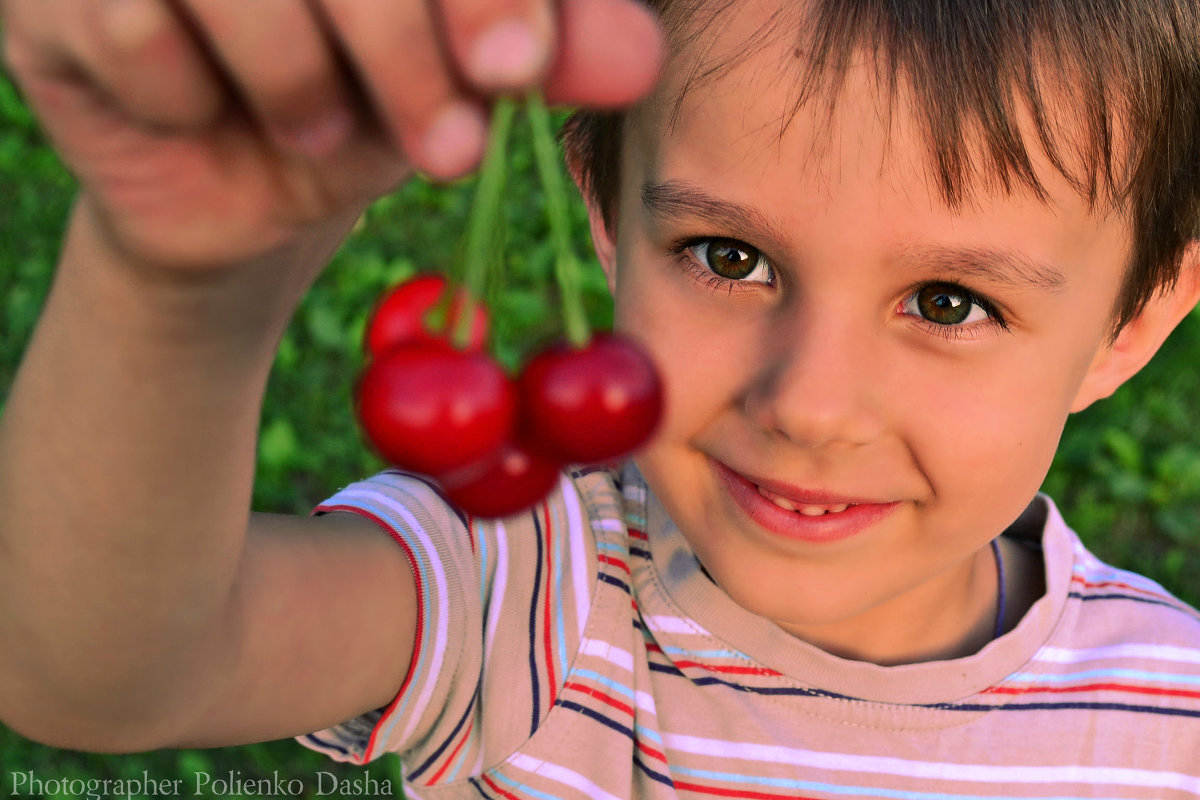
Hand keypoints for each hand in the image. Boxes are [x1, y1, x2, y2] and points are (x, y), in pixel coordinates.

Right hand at [0, 0, 662, 270]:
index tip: (518, 69)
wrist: (247, 190)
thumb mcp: (464, 76)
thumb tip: (633, 60)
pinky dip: (188, 95)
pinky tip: (200, 107)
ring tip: (316, 130)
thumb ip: (543, 49)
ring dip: (297, 83)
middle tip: (454, 145)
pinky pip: (133, 29)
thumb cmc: (368, 104)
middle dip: (403, 39)